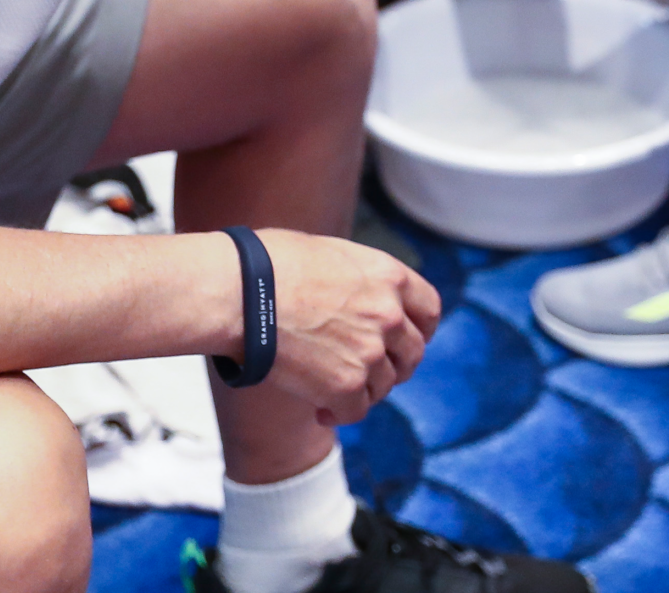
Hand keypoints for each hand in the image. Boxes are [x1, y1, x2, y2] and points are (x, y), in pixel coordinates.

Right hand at [253, 229, 440, 424]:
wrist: (239, 293)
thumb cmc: (269, 265)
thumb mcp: (330, 254)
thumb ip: (358, 279)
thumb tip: (354, 296)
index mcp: (389, 276)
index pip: (429, 310)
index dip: (419, 329)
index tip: (406, 339)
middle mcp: (390, 314)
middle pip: (412, 353)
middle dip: (393, 364)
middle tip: (368, 370)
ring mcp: (371, 352)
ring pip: (384, 385)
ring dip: (363, 389)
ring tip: (331, 387)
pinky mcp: (347, 386)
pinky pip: (355, 411)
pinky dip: (338, 414)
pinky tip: (319, 410)